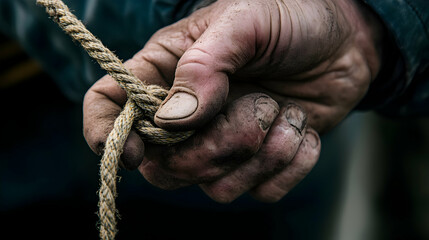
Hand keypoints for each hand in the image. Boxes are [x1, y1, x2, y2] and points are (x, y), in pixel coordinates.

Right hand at [83, 0, 383, 201]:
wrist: (344, 42)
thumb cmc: (289, 17)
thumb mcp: (245, 22)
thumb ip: (205, 65)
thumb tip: (172, 120)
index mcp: (167, 71)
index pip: (109, 104)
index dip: (107, 133)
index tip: (135, 153)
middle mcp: (187, 115)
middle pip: (166, 166)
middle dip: (215, 147)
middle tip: (257, 105)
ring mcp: (224, 143)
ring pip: (216, 186)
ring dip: (260, 151)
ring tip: (283, 109)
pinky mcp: (259, 163)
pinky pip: (262, 192)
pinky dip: (290, 163)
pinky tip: (301, 127)